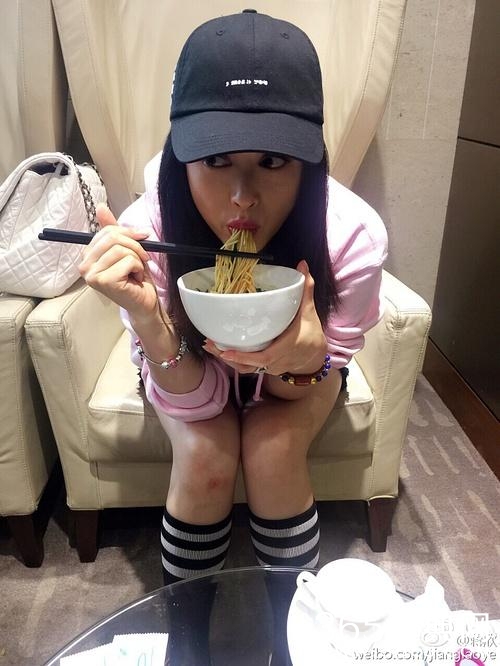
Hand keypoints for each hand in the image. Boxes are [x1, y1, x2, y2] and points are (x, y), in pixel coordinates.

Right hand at [78, 204, 158, 321]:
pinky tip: (135, 278)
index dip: (128, 232)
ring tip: (135, 271)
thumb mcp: (125, 249)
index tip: (142, 237)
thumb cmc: (135, 278)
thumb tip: (101, 207)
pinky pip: (127, 261)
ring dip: (136, 259)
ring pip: (121, 249)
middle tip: (142, 257)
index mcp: (88, 256)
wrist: (144, 302)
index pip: (106, 231)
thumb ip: (114, 230)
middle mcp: (84, 265)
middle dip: (134, 245)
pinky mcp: (104, 281)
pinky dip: (138, 267)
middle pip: (112, 237)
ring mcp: (92, 275)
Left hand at [203, 260, 326, 375]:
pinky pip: (248, 368)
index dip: (244, 357)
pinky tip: (220, 350)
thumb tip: (303, 265)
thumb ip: (305, 289)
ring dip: (227, 359)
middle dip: (228, 356)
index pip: (263, 357)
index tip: (227, 351)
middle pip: (248, 365)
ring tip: (210, 346)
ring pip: (245, 368)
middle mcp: (275, 361)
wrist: (315, 357)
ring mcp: (270, 367)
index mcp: (285, 348)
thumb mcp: (309, 312)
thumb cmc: (311, 334)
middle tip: (210, 344)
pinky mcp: (265, 369)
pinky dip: (234, 361)